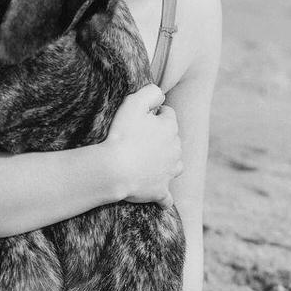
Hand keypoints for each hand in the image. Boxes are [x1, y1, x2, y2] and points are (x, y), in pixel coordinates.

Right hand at [102, 84, 182, 205]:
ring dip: (167, 164)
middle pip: (173, 140)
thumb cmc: (122, 135)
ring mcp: (169, 172)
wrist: (114, 169)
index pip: (168, 114)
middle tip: (139, 138)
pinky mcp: (160, 191)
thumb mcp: (133, 103)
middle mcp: (175, 150)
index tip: (141, 118)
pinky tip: (159, 197)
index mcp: (170, 128)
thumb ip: (150, 93)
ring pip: (175, 166)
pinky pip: (166, 197)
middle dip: (161, 138)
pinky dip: (163, 197)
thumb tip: (160, 93)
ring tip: (150, 163)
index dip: (154, 114)